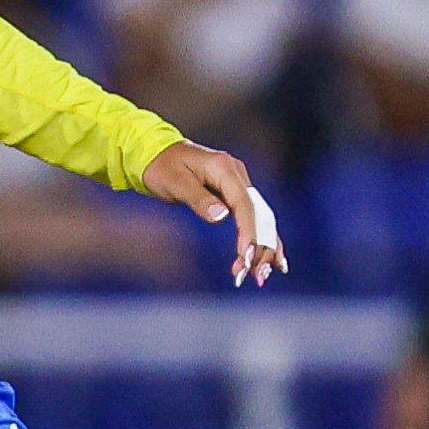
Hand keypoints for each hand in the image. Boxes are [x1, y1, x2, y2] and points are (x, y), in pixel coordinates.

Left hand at [140, 141, 288, 286]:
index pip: (245, 205)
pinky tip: (274, 261)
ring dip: (264, 248)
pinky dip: (262, 239)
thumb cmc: (160, 167)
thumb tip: (222, 216)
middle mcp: (237, 175)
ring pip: (260, 219)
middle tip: (255, 276)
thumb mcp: (174, 182)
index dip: (248, 233)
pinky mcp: (234, 193)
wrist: (154, 152)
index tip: (246, 258)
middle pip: (258, 214)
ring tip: (262, 276)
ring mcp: (238, 183)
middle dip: (260, 247)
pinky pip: (253, 218)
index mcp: (225, 169)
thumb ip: (198, 199)